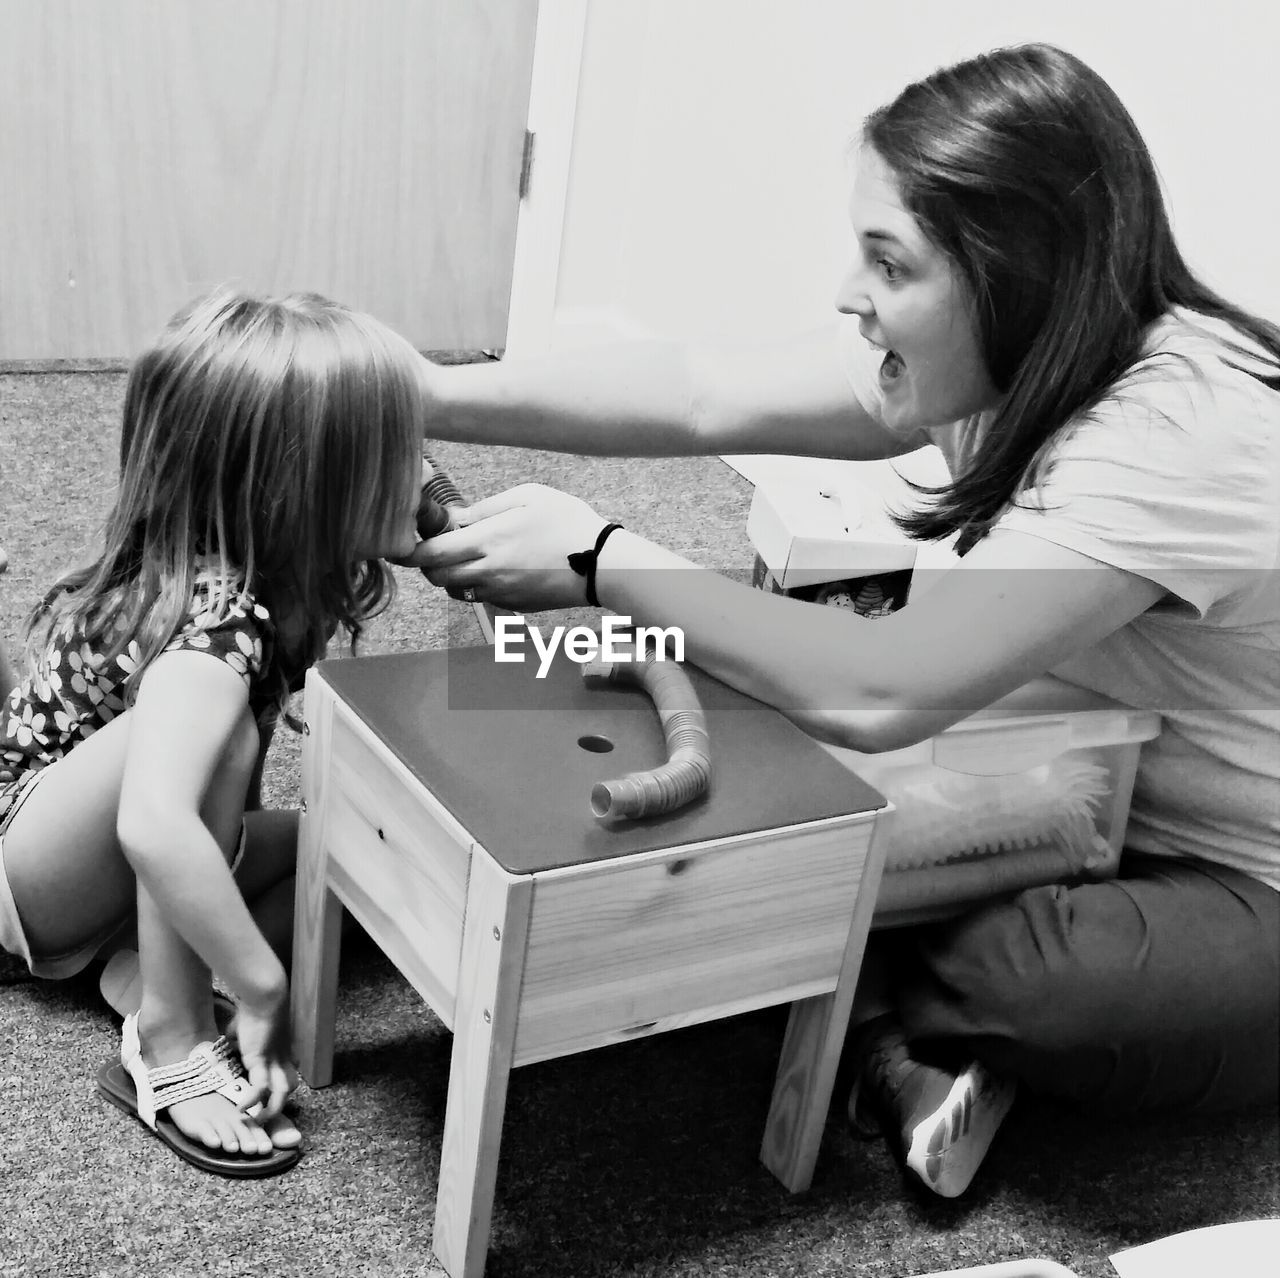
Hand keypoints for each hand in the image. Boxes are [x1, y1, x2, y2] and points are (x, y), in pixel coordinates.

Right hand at [231, 980, 298, 1122]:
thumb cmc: (254, 1006)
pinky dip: (251, 1100)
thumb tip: (228, 1034)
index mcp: (281, 1049)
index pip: (286, 1073)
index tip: (268, 1095)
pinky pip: (260, 1087)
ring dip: (270, 1109)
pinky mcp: (262, 1061)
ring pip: (282, 1093)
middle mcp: (282, 1058)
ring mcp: (274, 1061)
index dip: (279, 1084)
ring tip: (256, 1121)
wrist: (263, 995)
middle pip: (289, 1085)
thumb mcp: (245, 1025)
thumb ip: (238, 1034)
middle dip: (279, 1101)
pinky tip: (241, 1109)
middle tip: (263, 1114)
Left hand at [404, 483, 610, 611]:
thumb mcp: (528, 496)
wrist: (602, 564)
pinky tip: (498, 567)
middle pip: (436, 578)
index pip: (429, 554)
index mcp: (486, 542)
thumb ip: (484, 508)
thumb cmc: (568, 523)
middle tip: (440, 546)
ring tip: (470, 556)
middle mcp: (487, 572)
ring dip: (453, 575)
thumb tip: (454, 519)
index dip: (412, 549)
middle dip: (430, 564)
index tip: (411, 540)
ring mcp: (500, 593)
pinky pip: (482, 597)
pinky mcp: (513, 605)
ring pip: (456, 591)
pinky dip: (478, 585)